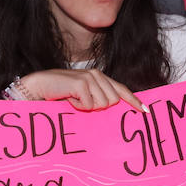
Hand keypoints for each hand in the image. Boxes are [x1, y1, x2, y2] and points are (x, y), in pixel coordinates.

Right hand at [19, 68, 146, 111]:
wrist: (40, 85)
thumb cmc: (61, 91)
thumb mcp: (83, 93)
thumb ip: (98, 95)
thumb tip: (114, 107)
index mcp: (100, 76)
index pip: (121, 89)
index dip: (134, 100)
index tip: (144, 111)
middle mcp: (97, 75)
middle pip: (113, 101)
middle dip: (99, 106)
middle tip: (81, 101)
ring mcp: (90, 78)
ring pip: (102, 104)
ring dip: (87, 106)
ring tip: (74, 99)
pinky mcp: (82, 84)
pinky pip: (89, 105)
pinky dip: (79, 106)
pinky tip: (69, 98)